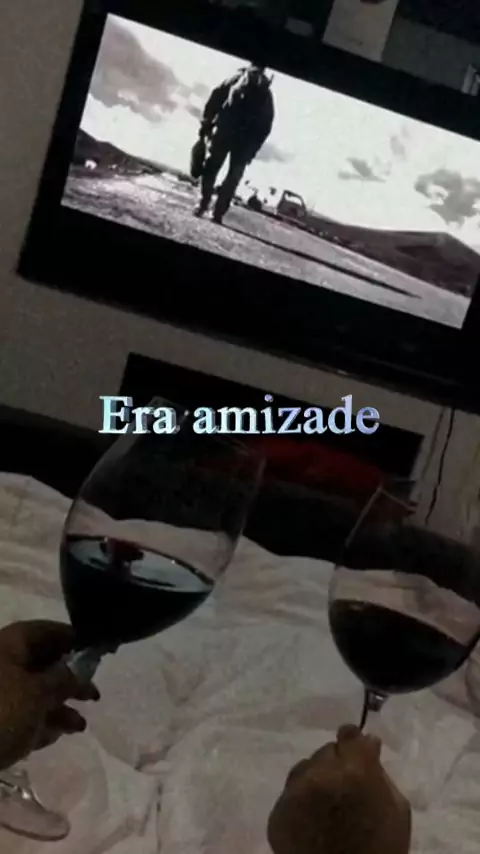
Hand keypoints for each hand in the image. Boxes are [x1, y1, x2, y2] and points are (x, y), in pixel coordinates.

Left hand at [0, 621, 99, 770]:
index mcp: (8, 645)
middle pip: (41, 664)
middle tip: (93, 693)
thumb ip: (64, 678)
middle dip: (69, 680)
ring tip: (80, 725)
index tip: (96, 650)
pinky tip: (60, 734)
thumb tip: (76, 671)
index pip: (44, 631)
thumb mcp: (39, 692)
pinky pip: (21, 716)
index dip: (71, 638)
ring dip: (59, 707)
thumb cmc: (1, 712)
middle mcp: (1, 664)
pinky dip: (41, 722)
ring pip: (33, 693)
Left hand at [267, 725, 410, 853]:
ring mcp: (295, 793)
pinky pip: (290, 794)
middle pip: (327, 752)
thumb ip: (381, 774)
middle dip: (337, 763)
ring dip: (316, 777)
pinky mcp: (278, 813)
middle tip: (345, 785)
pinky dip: (301, 800)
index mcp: (355, 771)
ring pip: (304, 768)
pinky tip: (313, 815)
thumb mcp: (398, 810)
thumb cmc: (380, 850)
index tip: (357, 746)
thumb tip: (369, 747)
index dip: (355, 741)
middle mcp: (320, 774)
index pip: (351, 736)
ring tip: (327, 802)